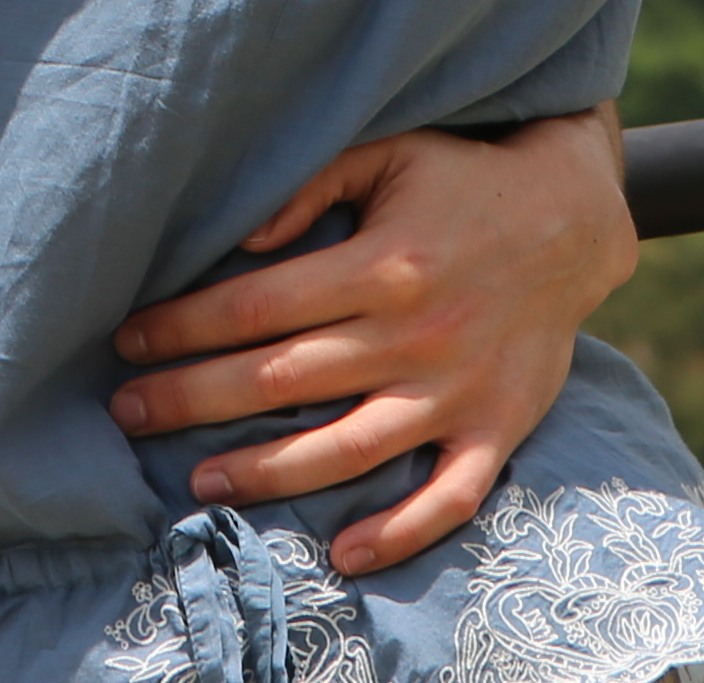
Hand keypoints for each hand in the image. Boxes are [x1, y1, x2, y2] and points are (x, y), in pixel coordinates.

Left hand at [103, 107, 635, 576]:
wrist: (574, 216)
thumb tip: (242, 239)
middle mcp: (416, 334)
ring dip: (268, 472)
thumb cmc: (461, 180)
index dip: (184, 326)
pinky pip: (449, 497)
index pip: (258, 306)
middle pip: (283, 378)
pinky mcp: (497, 429)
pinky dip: (400, 531)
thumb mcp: (389, 151)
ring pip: (349, 448)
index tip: (129, 340)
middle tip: (128, 411)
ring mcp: (458, 390)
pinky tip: (344, 552)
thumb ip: (310, 182)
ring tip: (199, 482)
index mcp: (383, 263)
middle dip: (193, 398)